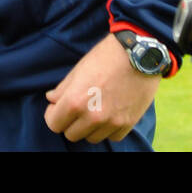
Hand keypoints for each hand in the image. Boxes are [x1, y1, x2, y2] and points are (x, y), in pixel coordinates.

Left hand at [44, 34, 158, 143]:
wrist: (140, 54)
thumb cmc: (106, 57)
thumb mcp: (78, 69)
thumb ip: (62, 89)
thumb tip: (51, 100)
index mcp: (75, 101)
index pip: (54, 124)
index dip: (53, 115)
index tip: (58, 108)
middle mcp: (92, 116)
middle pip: (71, 135)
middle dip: (70, 122)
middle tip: (77, 108)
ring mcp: (111, 122)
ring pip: (91, 138)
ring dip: (89, 127)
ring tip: (95, 108)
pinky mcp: (127, 124)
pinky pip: (112, 137)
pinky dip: (108, 129)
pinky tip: (110, 113)